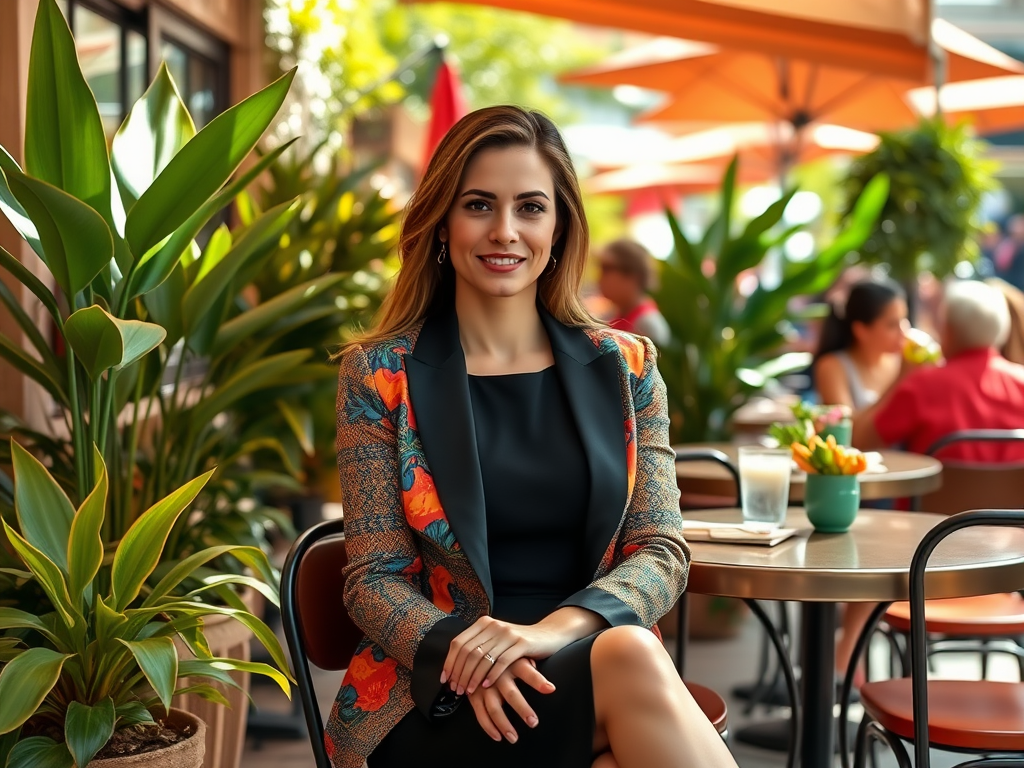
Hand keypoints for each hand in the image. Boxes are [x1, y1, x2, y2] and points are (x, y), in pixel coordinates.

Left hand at [441, 616, 567, 695]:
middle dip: (460, 673)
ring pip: (483, 657)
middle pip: (469, 651)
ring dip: (473, 677)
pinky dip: (491, 675)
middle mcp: (494, 625)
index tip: (445, 680)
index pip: (459, 643)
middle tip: (457, 690)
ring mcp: (508, 633)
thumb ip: (478, 647)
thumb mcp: (496, 640)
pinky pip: (502, 661)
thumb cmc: (517, 643)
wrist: (548, 635)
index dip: (450, 662)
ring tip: (468, 691)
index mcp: (484, 623)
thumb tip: (453, 668)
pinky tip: (486, 685)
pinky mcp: (522, 643)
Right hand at [467, 657, 553, 742]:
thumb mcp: (513, 654)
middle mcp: (498, 675)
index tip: (551, 689)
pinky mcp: (473, 695)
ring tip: (514, 738)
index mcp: (511, 663)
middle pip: (511, 694)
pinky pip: (480, 714)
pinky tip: (498, 737)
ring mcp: (484, 686)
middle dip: (523, 710)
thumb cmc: (501, 658)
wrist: (470, 654)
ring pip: (495, 709)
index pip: (528, 672)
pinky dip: (489, 727)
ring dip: (504, 725)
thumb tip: (541, 672)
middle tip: (533, 722)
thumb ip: (527, 662)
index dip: (538, 680)